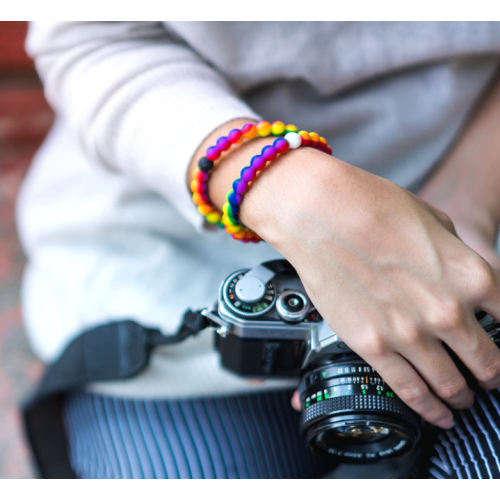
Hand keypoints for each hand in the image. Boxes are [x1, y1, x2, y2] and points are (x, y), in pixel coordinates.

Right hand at [240, 149, 499, 428]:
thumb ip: (454, 259)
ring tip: (462, 400)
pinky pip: (409, 390)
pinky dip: (429, 409)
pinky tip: (438, 415)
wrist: (320, 213)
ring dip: (461, 396)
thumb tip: (456, 278)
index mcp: (471, 276)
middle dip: (492, 375)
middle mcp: (447, 311)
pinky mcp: (372, 346)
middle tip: (488, 379)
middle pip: (488, 362)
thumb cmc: (372, 207)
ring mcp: (409, 334)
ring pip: (449, 384)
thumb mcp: (434, 222)